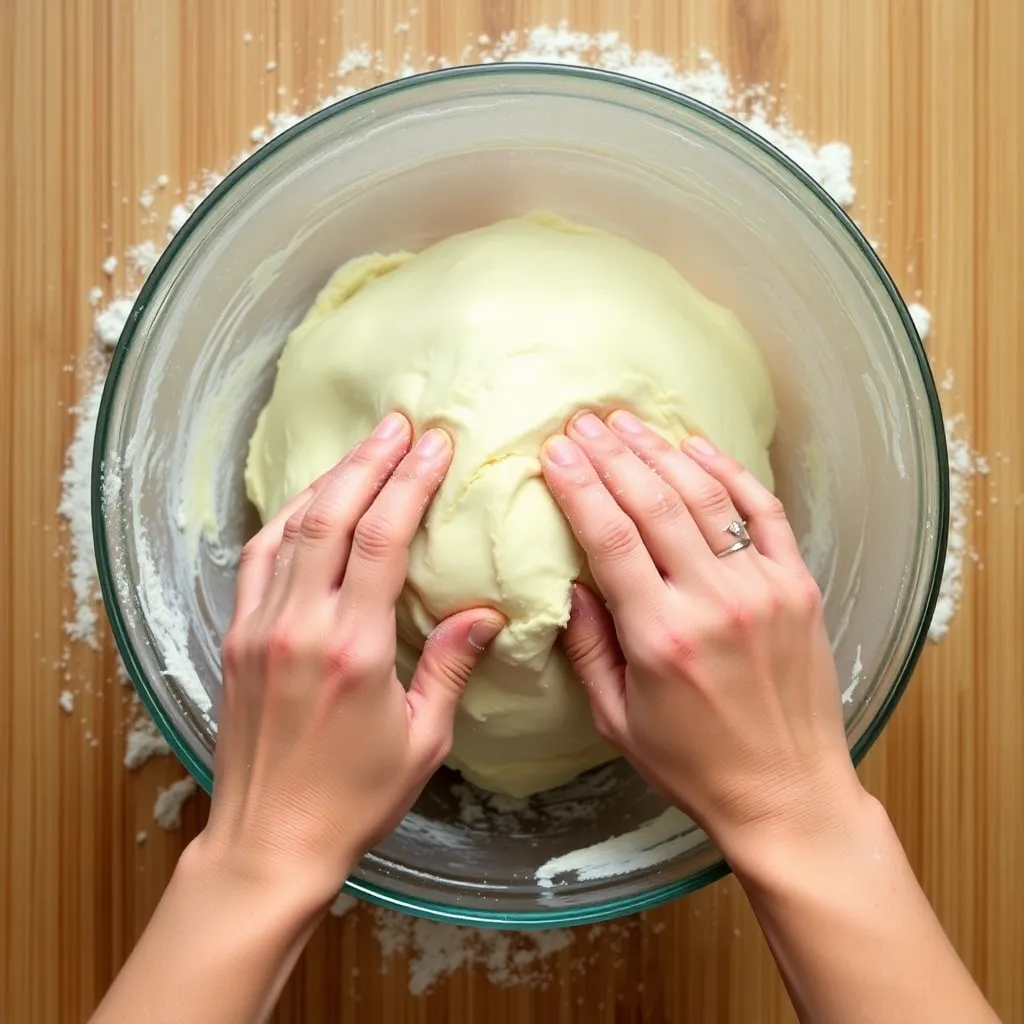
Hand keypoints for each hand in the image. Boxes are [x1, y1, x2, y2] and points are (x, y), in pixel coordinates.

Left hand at [201, 413, 503, 904]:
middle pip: (333, 516)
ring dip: (329, 480)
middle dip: (370, 461)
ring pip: (290, 528)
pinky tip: (310, 504)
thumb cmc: (353, 799)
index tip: (435, 445)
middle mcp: (301, 626)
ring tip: (363, 448)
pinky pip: (258, 560)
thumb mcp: (423, 738)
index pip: (383, 538)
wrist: (269, 842)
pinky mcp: (235, 638)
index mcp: (355, 648)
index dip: (410, 482)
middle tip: (399, 423)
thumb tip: (483, 613)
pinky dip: (286, 521)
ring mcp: (259, 628)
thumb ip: (451, 666)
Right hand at [540, 411, 860, 861]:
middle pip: (653, 503)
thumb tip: (568, 583)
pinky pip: (763, 512)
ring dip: (660, 452)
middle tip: (582, 422)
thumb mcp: (616, 719)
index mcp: (661, 636)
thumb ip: (587, 647)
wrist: (788, 793)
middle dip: (611, 455)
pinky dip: (730, 472)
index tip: (555, 452)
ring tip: (626, 423)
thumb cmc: (695, 765)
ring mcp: (763, 588)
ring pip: (705, 496)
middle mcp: (714, 602)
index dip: (579, 487)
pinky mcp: (798, 586)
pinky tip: (696, 446)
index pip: (610, 537)